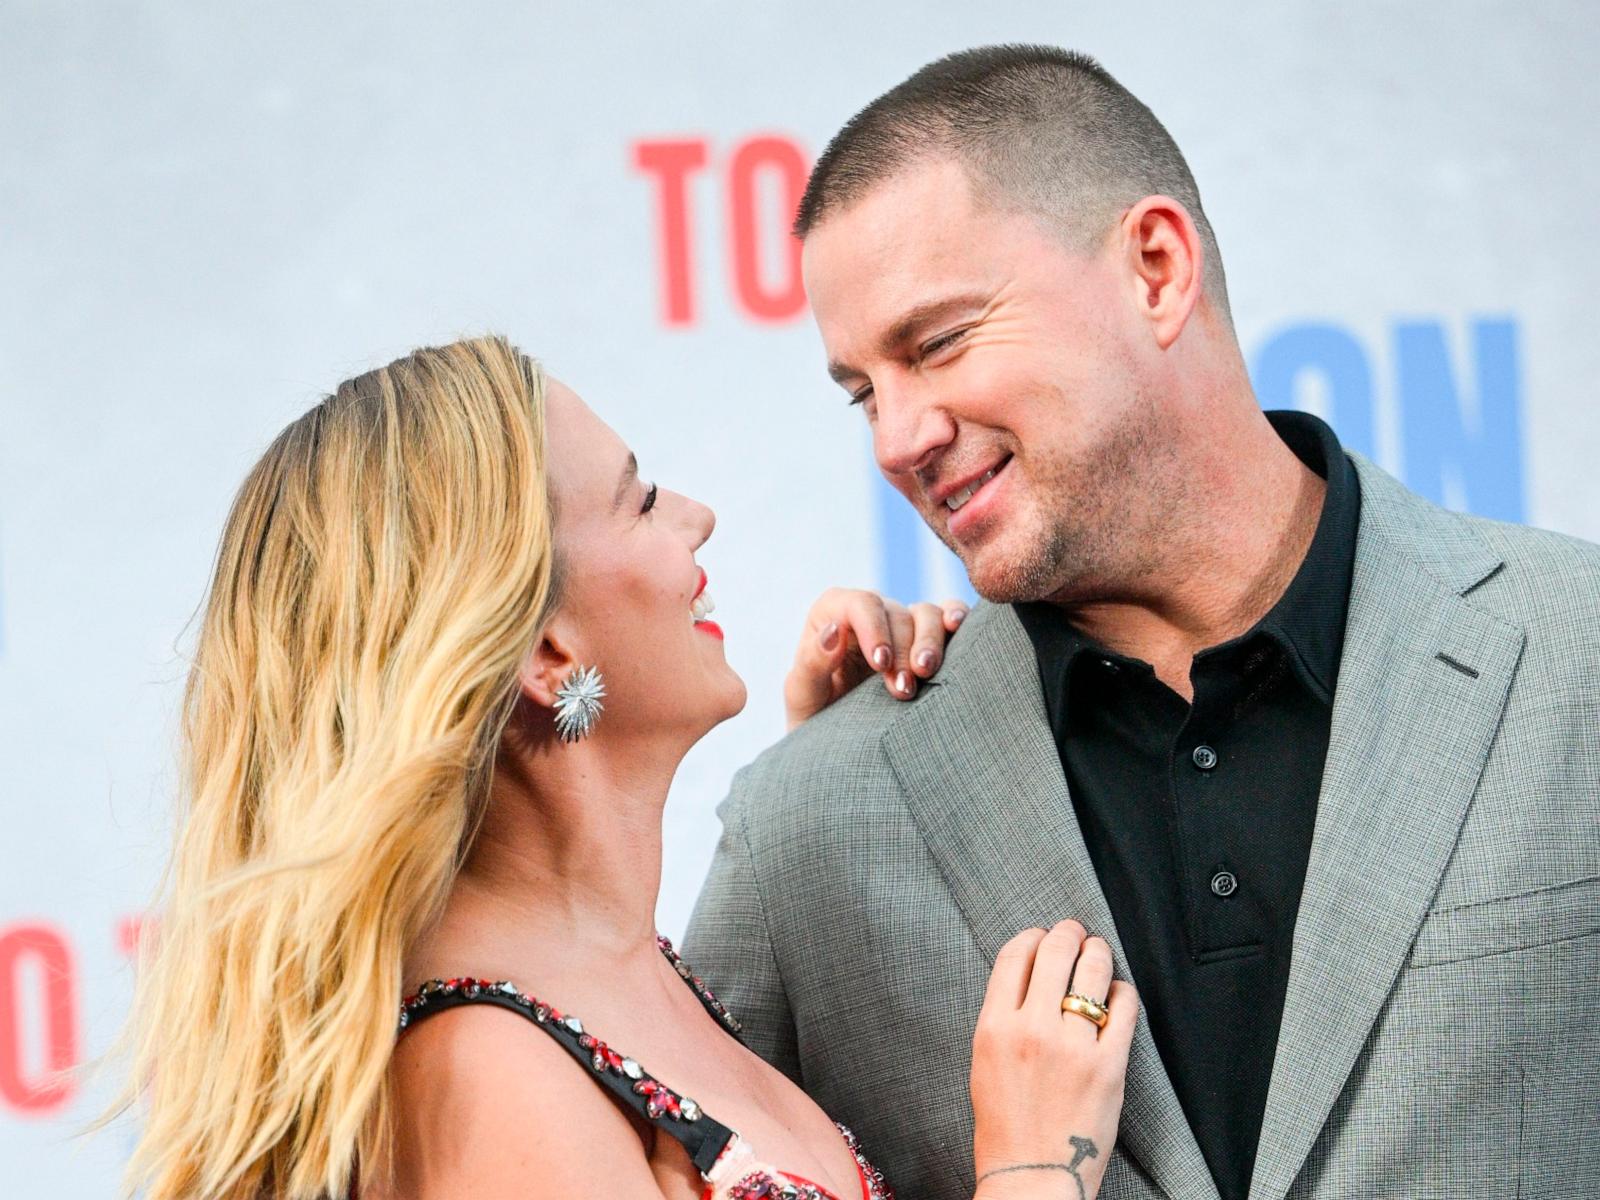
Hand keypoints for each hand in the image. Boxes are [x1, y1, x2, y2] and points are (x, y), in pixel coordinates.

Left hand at [783, 589, 967, 730]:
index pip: (860, 604)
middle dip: (903, 650)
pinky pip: (948, 615)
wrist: (840, 748)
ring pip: (927, 613)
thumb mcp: (803, 696)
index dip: (874, 628)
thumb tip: (833, 631)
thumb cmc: (815, 718)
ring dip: (930, 642)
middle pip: (897, 613)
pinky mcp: (927, 638)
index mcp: (832, 614)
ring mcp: (901, 624)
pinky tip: (957, 628)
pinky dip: (956, 617)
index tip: (880, 664)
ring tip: (926, 674)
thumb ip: (811, 663)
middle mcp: (869, 613)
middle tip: (903, 689)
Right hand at [969, 923, 1137, 1199]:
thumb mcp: (984, 1062)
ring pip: (1092, 970)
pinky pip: (1123, 1008)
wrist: (1033, 1177)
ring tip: (1098, 954)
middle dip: (1069, 933)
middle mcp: (1032, 1029)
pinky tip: (1118, 994)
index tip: (1041, 935)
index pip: (1015, 955)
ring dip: (1097, 953)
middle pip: (1055, 951)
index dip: (1032, 935)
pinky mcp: (1108, 1065)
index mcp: (994, 1027)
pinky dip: (1122, 992)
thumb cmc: (1005, 1127)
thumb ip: (1004, 1017)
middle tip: (1076, 933)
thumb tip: (1030, 979)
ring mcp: (1073, 1046)